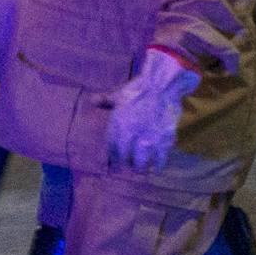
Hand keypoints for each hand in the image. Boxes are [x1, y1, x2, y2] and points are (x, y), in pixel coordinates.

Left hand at [102, 48, 196, 172]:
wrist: (161, 86)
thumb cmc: (139, 89)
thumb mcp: (119, 95)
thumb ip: (105, 101)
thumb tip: (92, 100)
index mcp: (118, 126)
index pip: (112, 150)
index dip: (113, 160)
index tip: (114, 166)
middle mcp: (131, 136)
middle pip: (125, 160)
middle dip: (126, 164)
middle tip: (129, 165)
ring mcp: (148, 140)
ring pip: (141, 163)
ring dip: (141, 167)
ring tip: (141, 168)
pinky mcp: (164, 141)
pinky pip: (160, 159)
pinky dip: (158, 165)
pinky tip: (156, 166)